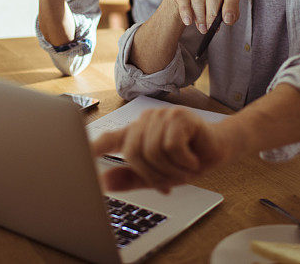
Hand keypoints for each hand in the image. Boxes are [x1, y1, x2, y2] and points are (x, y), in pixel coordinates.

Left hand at [91, 108, 228, 193]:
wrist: (221, 148)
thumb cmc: (188, 160)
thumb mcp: (158, 176)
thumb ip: (132, 179)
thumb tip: (105, 183)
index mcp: (137, 134)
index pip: (109, 139)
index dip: (92, 148)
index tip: (77, 157)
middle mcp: (145, 121)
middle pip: (133, 153)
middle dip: (153, 175)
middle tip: (171, 181)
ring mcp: (162, 116)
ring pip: (153, 152)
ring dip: (172, 170)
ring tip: (185, 168)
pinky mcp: (179, 117)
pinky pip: (171, 147)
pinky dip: (183, 161)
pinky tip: (193, 158)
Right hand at [170, 0, 240, 32]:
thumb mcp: (225, 4)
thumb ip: (231, 12)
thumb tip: (228, 19)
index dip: (230, 6)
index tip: (227, 21)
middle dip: (212, 16)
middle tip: (210, 28)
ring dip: (200, 16)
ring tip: (202, 28)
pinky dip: (185, 10)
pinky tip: (188, 21)